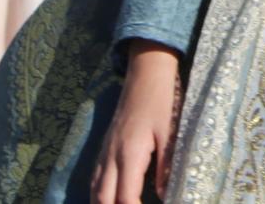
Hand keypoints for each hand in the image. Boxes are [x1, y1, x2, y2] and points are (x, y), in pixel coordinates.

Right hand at [94, 42, 181, 203]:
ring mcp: (105, 152)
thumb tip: (167, 194)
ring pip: (95, 191)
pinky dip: (99, 195)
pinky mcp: (104, 147)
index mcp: (129, 154)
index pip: (125, 198)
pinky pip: (95, 179)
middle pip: (103, 200)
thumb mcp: (170, 133)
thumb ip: (166, 166)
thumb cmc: (161, 101)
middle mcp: (111, 156)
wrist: (145, 74)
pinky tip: (108, 199)